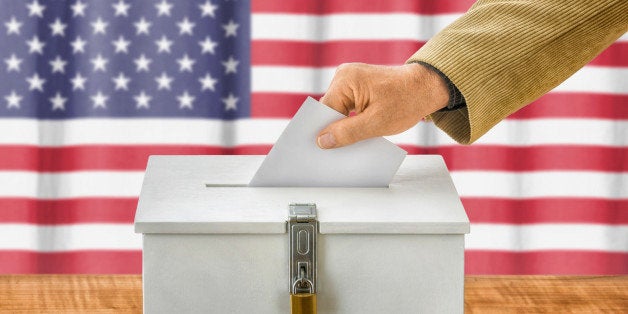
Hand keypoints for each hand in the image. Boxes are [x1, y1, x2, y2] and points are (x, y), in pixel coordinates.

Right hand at [317, 63, 448, 148]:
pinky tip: (360, 131)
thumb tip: (322, 141)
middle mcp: (344, 75)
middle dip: (336, 129)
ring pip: (338, 110)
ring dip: (345, 125)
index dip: (325, 131)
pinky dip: (352, 119)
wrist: (426, 87)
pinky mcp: (357, 86)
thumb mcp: (376, 123)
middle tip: (341, 150)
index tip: (324, 150)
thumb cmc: (407, 101)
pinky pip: (347, 106)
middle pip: (330, 110)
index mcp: (346, 80)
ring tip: (355, 139)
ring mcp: (350, 79)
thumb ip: (347, 133)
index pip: (325, 111)